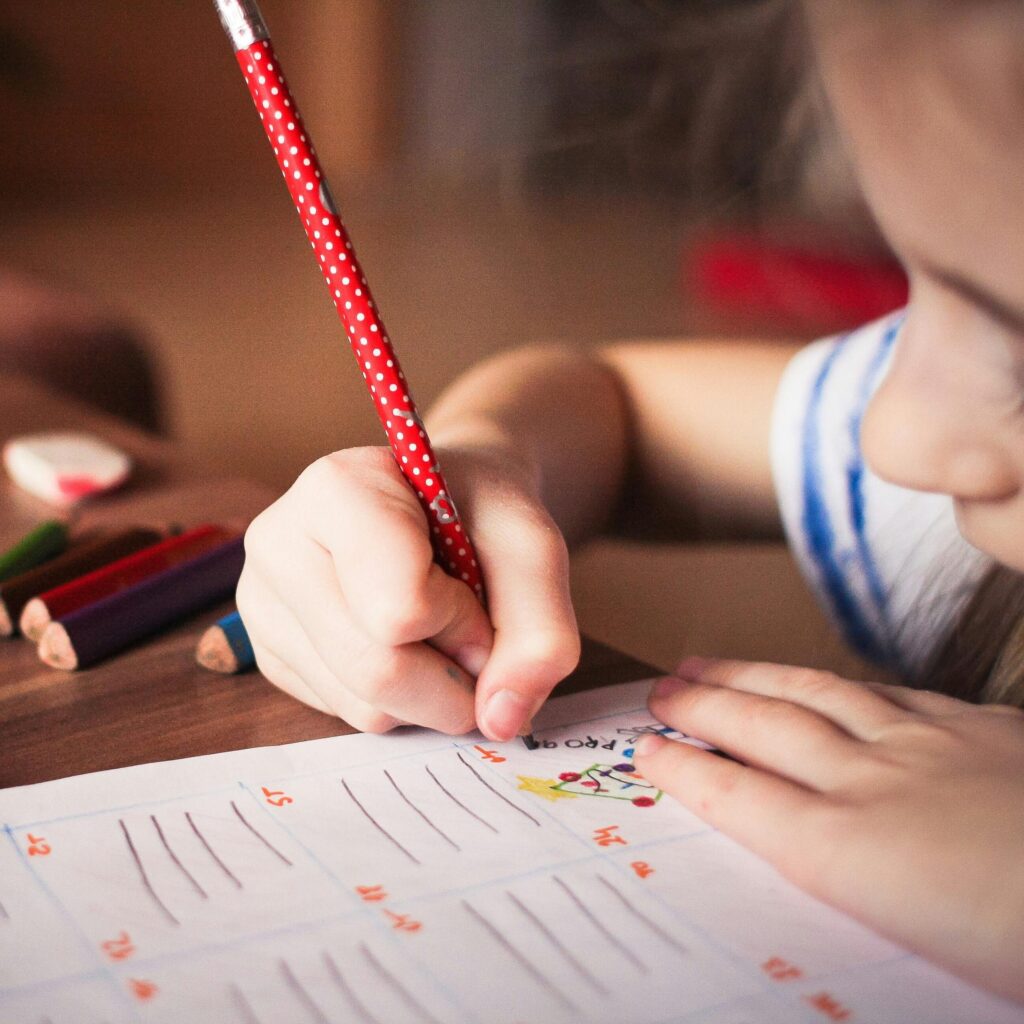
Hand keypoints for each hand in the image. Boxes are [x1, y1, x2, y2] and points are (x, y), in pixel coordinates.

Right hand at [236, 443, 578, 740]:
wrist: (448, 502)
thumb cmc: (482, 513)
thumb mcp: (534, 549)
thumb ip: (541, 631)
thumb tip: (500, 719)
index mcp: (336, 490)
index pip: (399, 609)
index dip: (463, 621)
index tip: (476, 588)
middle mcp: (279, 543)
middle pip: (377, 670)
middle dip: (453, 675)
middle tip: (474, 633)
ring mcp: (263, 603)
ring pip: (363, 706)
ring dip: (430, 692)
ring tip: (437, 629)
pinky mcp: (270, 654)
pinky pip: (346, 715)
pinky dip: (399, 700)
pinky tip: (403, 644)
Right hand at [634, 658, 1023, 1002]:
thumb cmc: (1023, 944)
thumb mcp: (924, 957)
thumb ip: (855, 897)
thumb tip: (812, 869)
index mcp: (854, 854)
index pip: (743, 800)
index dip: (688, 770)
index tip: (647, 750)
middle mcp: (877, 785)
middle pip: (767, 730)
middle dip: (705, 706)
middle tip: (662, 689)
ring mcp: (930, 746)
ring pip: (819, 695)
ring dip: (755, 678)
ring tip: (712, 665)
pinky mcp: (981, 729)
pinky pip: (889, 693)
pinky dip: (840, 684)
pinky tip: (829, 681)